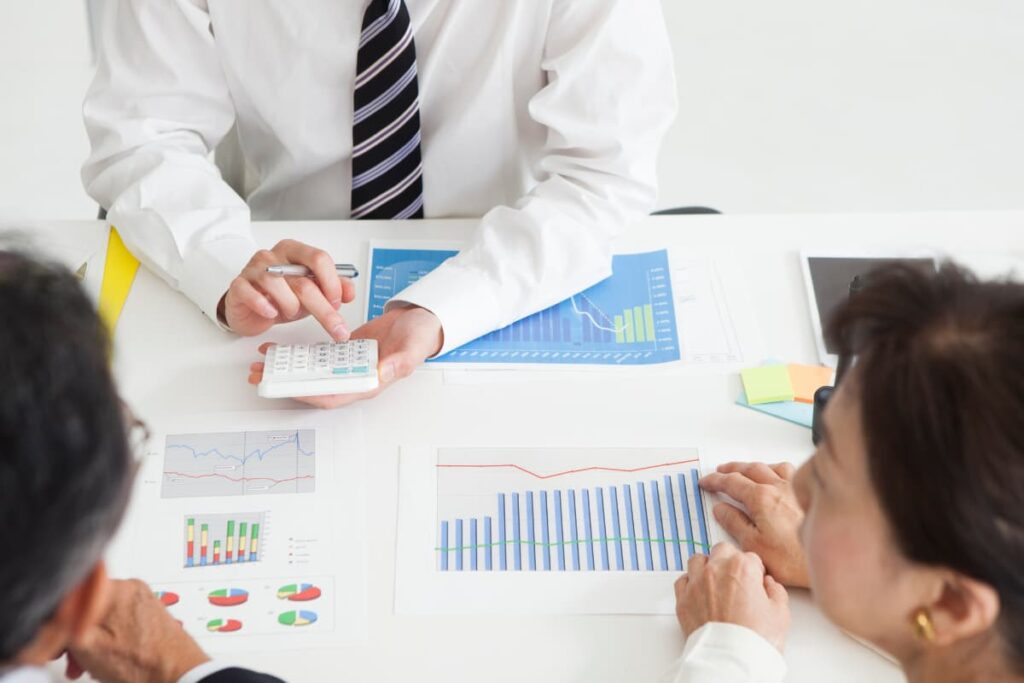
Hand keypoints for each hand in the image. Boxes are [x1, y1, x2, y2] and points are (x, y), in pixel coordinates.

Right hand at [67, 579, 207, 682]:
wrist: (177, 675)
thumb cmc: (141, 663)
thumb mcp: (86, 644)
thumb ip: (64, 623)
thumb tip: (53, 614)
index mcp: (116, 588)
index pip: (73, 597)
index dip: (57, 622)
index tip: (55, 642)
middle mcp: (132, 588)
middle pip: (88, 607)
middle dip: (74, 635)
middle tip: (72, 658)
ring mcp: (143, 601)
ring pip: (102, 618)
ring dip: (90, 641)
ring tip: (90, 665)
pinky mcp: (150, 615)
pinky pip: (118, 622)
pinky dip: (107, 639)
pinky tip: (107, 659)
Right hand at [219, 239, 356, 338]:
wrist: (250, 308)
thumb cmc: (281, 297)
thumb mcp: (312, 292)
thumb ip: (333, 289)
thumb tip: (349, 291)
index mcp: (295, 252)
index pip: (319, 259)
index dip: (332, 283)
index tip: (337, 303)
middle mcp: (274, 257)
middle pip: (303, 280)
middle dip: (324, 309)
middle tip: (336, 327)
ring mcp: (254, 269)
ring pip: (278, 287)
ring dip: (291, 307)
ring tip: (291, 313)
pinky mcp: (239, 286)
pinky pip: (250, 293)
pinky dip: (264, 305)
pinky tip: (271, 312)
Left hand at [248, 305, 442, 407]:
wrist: (420, 321)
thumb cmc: (420, 336)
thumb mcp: (413, 348)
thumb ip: (399, 363)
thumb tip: (380, 375)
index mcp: (370, 382)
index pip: (335, 395)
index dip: (310, 394)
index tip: (287, 389)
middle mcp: (355, 378)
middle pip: (316, 386)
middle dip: (288, 384)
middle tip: (261, 376)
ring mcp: (348, 365)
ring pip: (312, 372)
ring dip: (288, 369)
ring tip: (262, 362)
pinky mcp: (344, 352)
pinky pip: (317, 357)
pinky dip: (298, 354)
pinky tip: (280, 349)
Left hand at [675, 542, 789, 651]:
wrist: (731, 660)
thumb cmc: (754, 639)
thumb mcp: (780, 614)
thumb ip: (776, 592)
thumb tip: (770, 585)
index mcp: (742, 568)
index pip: (751, 558)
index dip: (756, 571)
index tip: (756, 582)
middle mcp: (716, 570)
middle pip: (722, 551)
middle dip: (731, 560)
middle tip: (738, 579)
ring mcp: (696, 583)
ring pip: (698, 560)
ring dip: (707, 567)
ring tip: (716, 582)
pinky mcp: (683, 599)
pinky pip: (682, 581)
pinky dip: (690, 583)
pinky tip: (700, 593)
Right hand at [700, 462, 808, 588]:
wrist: (835, 556)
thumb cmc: (795, 558)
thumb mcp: (754, 545)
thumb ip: (735, 523)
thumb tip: (721, 509)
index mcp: (761, 498)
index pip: (731, 483)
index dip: (715, 481)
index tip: (705, 482)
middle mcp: (778, 487)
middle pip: (749, 469)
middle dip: (731, 469)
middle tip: (719, 472)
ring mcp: (796, 488)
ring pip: (770, 466)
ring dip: (754, 466)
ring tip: (746, 470)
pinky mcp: (811, 494)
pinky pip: (790, 471)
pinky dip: (777, 469)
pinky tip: (779, 476)